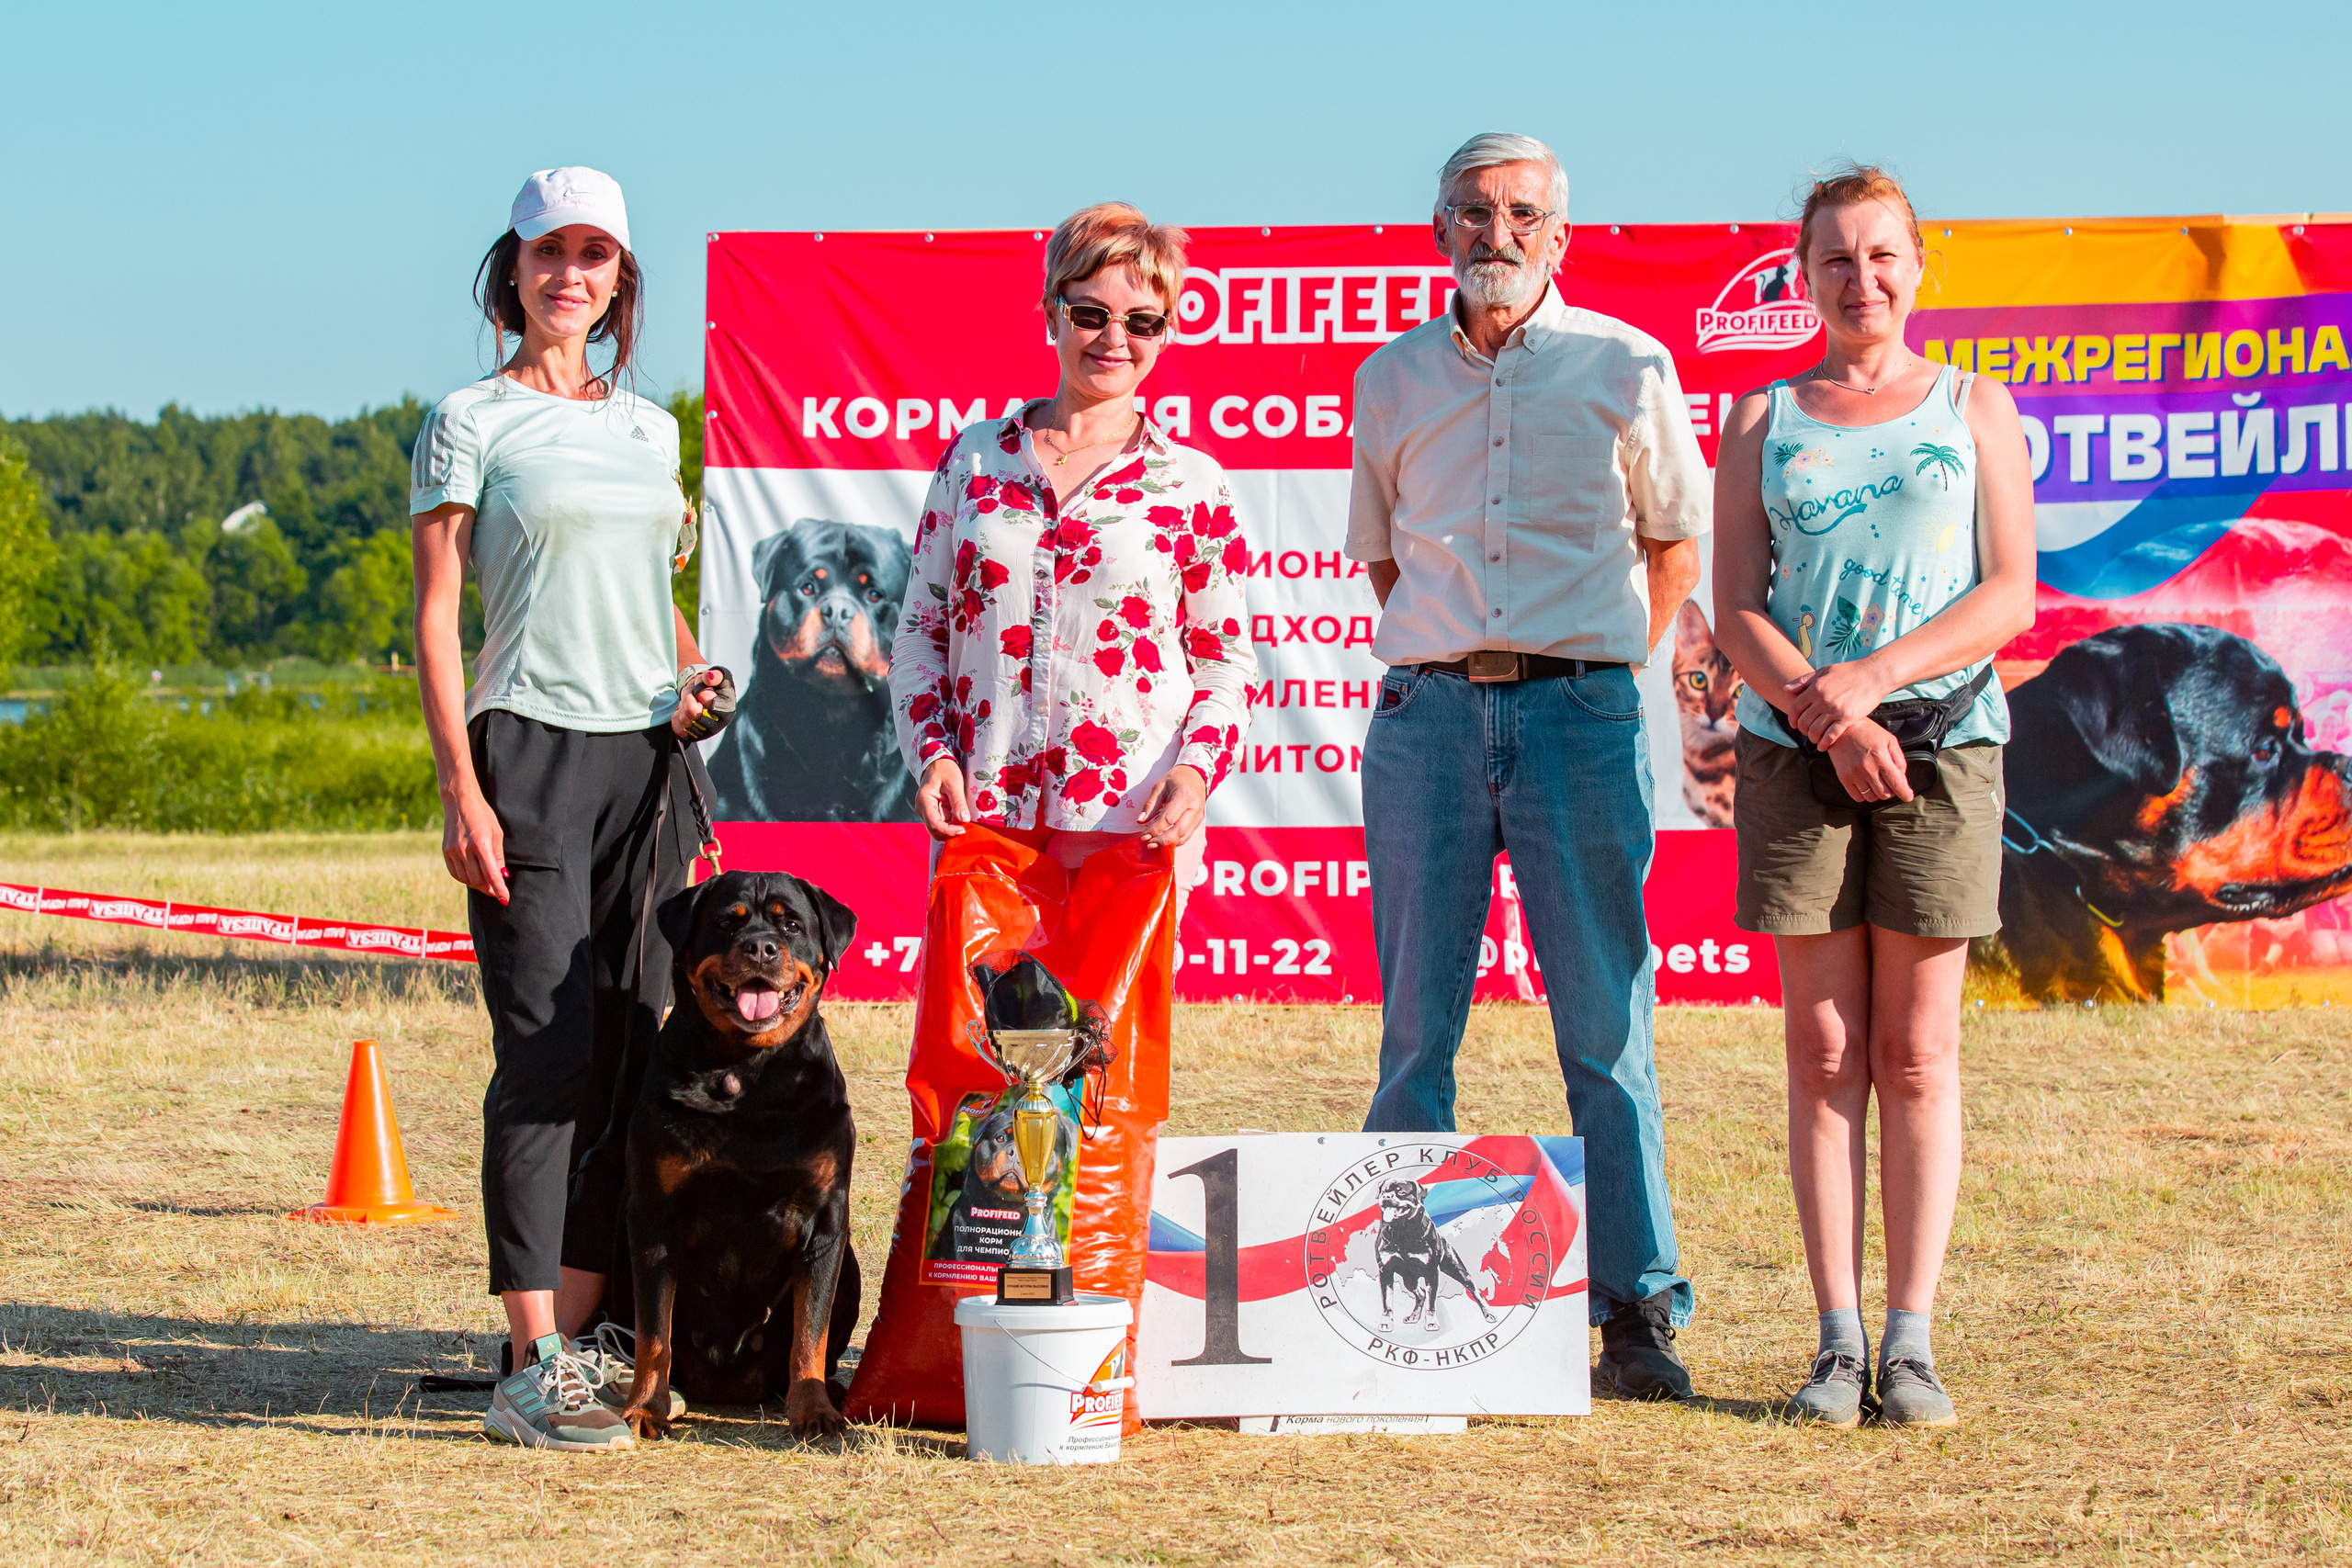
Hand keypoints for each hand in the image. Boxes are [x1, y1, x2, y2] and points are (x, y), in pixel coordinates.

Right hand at [443, 786, 508, 903]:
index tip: (504, 899)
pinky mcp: (446, 851)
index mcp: (481, 844)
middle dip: (489, 888)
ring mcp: (453, 851)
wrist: (460, 802)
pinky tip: (473, 876)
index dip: (499, 889)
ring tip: (486, 882)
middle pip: (478, 879)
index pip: (491, 874)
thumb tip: (501, 876)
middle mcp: (465, 849)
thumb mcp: (496, 833)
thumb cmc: (483, 816)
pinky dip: (465, 878)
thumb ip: (498, 857)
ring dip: (477, 884)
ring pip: (466, 879)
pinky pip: (455, 873)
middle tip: (496, 890)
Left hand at [669, 668, 722, 738]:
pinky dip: (677, 716)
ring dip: (682, 705)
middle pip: (692, 712)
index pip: (708, 701)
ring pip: (684, 719)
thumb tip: (709, 678)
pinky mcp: (693, 737)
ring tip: (688, 700)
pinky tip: (683, 711)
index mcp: (727, 710)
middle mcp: (718, 725)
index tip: (702, 687)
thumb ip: (716, 675)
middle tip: (691, 691)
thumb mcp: (719, 675)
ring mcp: (705, 733)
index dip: (700, 692)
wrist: (705, 695)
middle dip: (687, 697)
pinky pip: (678, 728)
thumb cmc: (714, 685)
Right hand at [916, 757, 969, 841]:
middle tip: (966, 829)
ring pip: (939, 828)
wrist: (938, 763)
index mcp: (924, 800)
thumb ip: (958, 802)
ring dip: (952, 828)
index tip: (963, 830)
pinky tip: (960, 818)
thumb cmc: (945, 769)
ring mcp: (927, 811)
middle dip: (950, 832)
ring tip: (965, 822)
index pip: (934, 824)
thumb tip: (964, 819)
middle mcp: (922, 808)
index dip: (948, 831)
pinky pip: (942, 822)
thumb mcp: (954, 784)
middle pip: (935, 829)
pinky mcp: (933, 811)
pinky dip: (952, 823)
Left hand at [1136, 764, 1206, 850]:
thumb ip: (1150, 804)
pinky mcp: (1198, 821)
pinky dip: (1175, 841)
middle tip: (1148, 844)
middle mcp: (1194, 808)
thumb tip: (1141, 820)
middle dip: (1162, 840)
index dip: (1155, 829)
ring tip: (1154, 844)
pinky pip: (1187, 835)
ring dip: (1168, 843)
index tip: (1143, 836)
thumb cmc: (1176, 779)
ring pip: (1184, 836)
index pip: (1169, 818)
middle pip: (1179, 831)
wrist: (1195, 775)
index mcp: (1184, 796)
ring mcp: (1198, 816)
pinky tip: (1164, 842)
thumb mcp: (1160, 786)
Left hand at [1785, 659, 1889, 748]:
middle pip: (1804, 721)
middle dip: (1802, 729)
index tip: (1794, 724)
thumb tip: (1785, 689)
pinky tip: (1823, 746)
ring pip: (1815, 730)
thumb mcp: (1823, 671)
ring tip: (1815, 738)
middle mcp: (1823, 700)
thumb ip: (1803, 681)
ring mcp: (1835, 710)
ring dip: (1812, 737)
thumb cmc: (1847, 672)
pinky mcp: (1848, 718)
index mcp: (1815, 688)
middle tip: (1806, 731)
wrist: (1873, 675)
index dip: (1792, 718)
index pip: (1796, 708)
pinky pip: (1831, 735)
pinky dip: (1824, 743)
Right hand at [1829, 719, 1913, 804]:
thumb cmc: (1867, 732)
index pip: (1896, 783)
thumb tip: (1902, 778)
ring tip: (1875, 781)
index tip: (1908, 796)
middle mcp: (1867, 768)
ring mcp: (1854, 774)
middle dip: (1890, 791)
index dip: (1905, 793)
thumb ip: (1899, 759)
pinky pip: (1858, 797)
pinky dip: (1864, 794)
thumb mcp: (1889, 740)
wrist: (1840, 729)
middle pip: (1885, 794)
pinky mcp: (1844, 778)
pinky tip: (1865, 784)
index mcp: (1881, 758)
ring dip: (1876, 793)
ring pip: (1871, 797)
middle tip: (1888, 782)